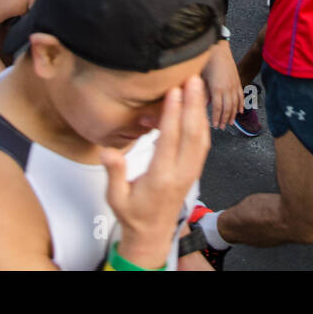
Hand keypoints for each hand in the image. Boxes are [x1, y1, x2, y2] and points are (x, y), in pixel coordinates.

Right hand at [102, 75, 209, 268]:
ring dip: (200, 111)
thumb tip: (109, 152)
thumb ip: (115, 173)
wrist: (152, 234)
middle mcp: (180, 173)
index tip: (173, 92)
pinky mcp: (194, 170)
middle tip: (192, 79)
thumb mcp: (116, 197)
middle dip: (193, 104)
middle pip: (192, 134)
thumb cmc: (133, 214)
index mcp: (160, 178)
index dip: (173, 114)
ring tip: (197, 86)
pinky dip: (202, 123)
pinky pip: (203, 144)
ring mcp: (190, 172)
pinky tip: (198, 107)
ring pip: (201, 137)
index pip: (170, 140)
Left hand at [200, 45, 241, 128]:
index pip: (218, 108)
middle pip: (228, 108)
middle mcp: (227, 88)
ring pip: (236, 103)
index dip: (217, 118)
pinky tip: (240, 111)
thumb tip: (200, 106)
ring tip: (230, 122)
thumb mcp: (201, 78)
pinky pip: (241, 95)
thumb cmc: (207, 61)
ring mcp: (234, 84)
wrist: (218, 48)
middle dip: (225, 119)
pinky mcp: (237, 80)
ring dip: (233, 114)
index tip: (215, 126)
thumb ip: (202, 93)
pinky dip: (241, 104)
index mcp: (217, 88)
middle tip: (222, 127)